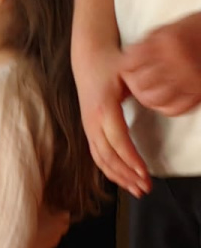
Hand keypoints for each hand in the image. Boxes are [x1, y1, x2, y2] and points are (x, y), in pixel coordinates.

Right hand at [74, 41, 148, 196]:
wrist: (88, 58)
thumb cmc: (111, 64)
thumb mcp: (129, 72)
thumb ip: (143, 88)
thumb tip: (160, 102)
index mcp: (103, 108)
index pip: (118, 141)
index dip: (131, 160)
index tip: (144, 173)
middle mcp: (92, 121)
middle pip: (108, 156)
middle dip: (126, 175)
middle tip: (145, 187)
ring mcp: (88, 126)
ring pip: (100, 159)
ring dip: (118, 176)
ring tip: (136, 189)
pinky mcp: (88, 129)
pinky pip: (97, 155)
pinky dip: (109, 170)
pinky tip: (122, 177)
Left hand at [120, 13, 200, 117]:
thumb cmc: (197, 28)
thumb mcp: (170, 28)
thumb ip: (149, 42)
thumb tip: (130, 57)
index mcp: (166, 42)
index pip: (130, 63)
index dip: (128, 67)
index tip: (130, 68)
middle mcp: (176, 61)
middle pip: (140, 84)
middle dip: (137, 83)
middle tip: (140, 81)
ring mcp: (189, 79)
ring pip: (153, 100)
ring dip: (149, 97)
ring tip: (152, 91)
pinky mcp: (200, 92)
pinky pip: (175, 109)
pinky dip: (167, 107)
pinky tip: (168, 98)